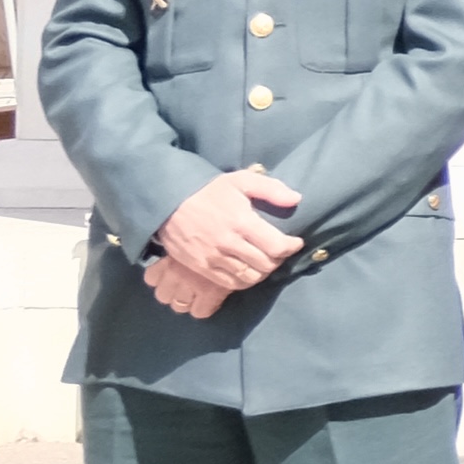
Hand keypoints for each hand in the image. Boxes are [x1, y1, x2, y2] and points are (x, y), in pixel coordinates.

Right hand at [141, 166, 300, 311]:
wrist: (167, 203)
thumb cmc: (208, 191)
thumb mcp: (240, 180)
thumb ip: (270, 189)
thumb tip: (296, 199)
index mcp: (241, 222)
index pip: (277, 246)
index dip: (291, 247)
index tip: (294, 241)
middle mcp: (228, 243)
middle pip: (266, 265)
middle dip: (279, 259)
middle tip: (279, 251)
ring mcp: (213, 258)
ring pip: (250, 277)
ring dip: (263, 272)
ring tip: (264, 261)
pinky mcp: (201, 268)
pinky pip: (230, 284)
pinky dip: (244, 281)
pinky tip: (247, 270)